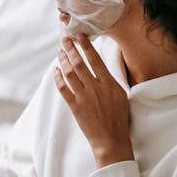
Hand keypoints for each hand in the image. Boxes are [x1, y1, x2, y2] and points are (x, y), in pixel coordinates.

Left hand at [54, 34, 133, 167]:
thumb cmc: (119, 118)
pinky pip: (63, 89)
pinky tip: (55, 70)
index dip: (86, 46)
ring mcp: (84, 97)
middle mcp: (96, 88)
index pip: (95, 59)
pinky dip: (58, 78)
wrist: (111, 140)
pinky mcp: (75, 107)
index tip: (80, 36)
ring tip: (60, 51)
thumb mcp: (121, 95)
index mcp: (109, 84)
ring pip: (70, 73)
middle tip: (65, 39)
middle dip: (71, 49)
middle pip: (80, 63)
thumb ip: (110, 81)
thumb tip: (101, 67)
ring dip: (63, 60)